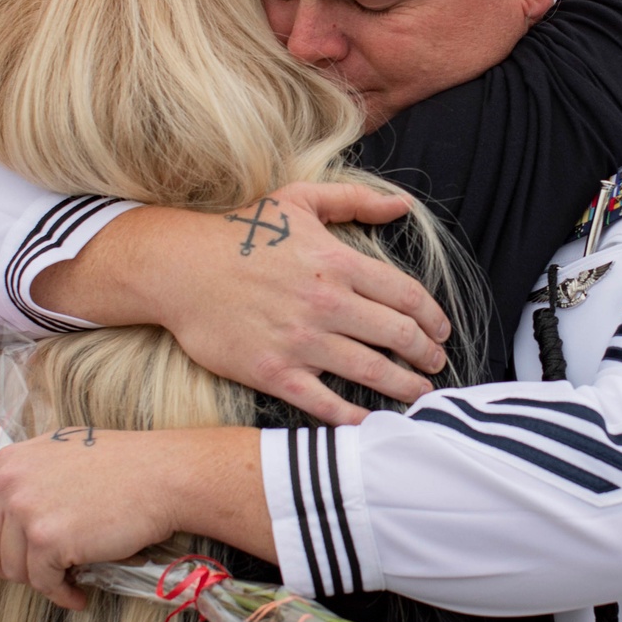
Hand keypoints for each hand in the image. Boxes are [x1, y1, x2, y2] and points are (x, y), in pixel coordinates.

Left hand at [0, 429, 183, 608]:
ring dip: (39, 581)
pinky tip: (78, 593)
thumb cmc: (120, 466)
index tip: (6, 554)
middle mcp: (8, 483)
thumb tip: (3, 513)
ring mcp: (25, 511)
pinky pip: (42, 584)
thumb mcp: (57, 455)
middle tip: (37, 572)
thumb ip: (24, 478)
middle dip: (8, 568)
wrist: (161, 475)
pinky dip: (61, 594)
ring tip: (66, 577)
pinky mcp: (48, 539)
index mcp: (6, 462)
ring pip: (12, 570)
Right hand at [114, 184, 454, 425]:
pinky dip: (354, 417)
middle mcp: (326, 303)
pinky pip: (325, 403)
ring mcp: (301, 341)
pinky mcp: (274, 372)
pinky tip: (371, 422)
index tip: (442, 332)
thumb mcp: (299, 200)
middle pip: (398, 335)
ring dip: (405, 387)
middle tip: (436, 365)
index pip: (406, 295)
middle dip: (427, 355)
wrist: (179, 269)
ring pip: (371, 371)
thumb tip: (403, 206)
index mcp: (337, 262)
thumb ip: (356, 200)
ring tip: (420, 395)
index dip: (433, 317)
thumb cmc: (240, 232)